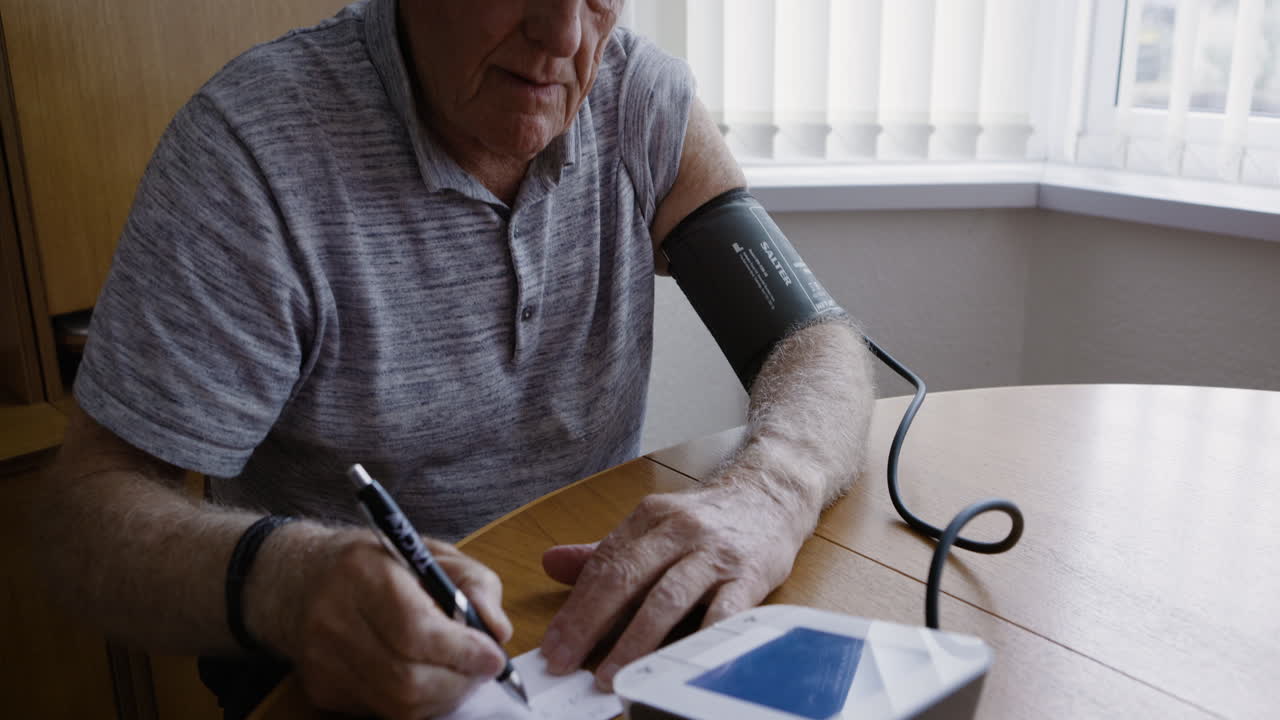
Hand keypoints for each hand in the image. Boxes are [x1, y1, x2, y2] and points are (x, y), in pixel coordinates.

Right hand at [263, 529, 512, 718]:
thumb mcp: (430, 552)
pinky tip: (426, 677)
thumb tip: (497, 631)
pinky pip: (382, 710)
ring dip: (442, 697)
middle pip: (406, 678)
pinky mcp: (321, 689)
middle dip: (458, 681)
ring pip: (397, 705)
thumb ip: (472, 583)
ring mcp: (322, 661)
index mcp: (361, 572)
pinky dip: (416, 701)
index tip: (492, 656)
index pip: (415, 629)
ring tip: (460, 674)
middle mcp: (333, 619)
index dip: (461, 651)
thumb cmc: (375, 563)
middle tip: (482, 670)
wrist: (299, 581)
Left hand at [539, 482, 813, 689]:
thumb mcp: (653, 524)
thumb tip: (550, 564)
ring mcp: (715, 553)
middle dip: (590, 625)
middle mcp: (679, 530)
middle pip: (626, 579)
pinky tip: (678, 665)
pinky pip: (723, 612)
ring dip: (635, 641)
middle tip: (565, 663)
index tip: (553, 647)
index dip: (574, 610)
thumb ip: (604, 550)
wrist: (771, 494)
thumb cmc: (708, 519)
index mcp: (649, 517)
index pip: (603, 566)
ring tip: (612, 675)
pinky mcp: (749, 574)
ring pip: (668, 598)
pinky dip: (699, 639)